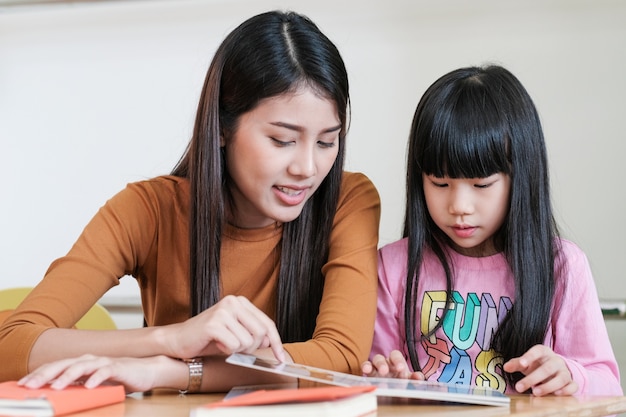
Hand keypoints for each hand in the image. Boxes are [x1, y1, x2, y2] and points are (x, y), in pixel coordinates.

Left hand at [18, 354, 168, 392]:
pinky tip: (88, 386)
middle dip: (46, 374)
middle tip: (30, 385)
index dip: (39, 373)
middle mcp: (90, 360)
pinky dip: (96, 379)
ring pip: (82, 366)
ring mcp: (104, 362)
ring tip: (56, 386)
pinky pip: (105, 372)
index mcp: (82, 362)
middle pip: (64, 364)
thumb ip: (76, 384)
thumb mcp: (93, 383)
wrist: (147, 370)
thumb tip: (54, 393)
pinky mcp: (118, 367)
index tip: (23, 383)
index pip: (56, 366)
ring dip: (67, 376)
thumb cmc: (119, 378)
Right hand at [163, 295, 284, 361]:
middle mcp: (233, 302)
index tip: (282, 358)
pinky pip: (234, 345)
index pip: (267, 323)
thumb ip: (253, 335)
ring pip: (247, 341)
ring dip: (236, 350)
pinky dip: (226, 350)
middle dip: (251, 348)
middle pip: (261, 333)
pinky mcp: (214, 323)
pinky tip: (215, 343)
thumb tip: (269, 341)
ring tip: (222, 343)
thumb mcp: (235, 334)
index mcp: (241, 302)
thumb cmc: (208, 338)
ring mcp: (223, 311)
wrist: (178, 339)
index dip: (276, 342)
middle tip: (235, 348)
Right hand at [361, 350, 423, 379]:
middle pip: (382, 358)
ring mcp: (375, 368)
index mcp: (395, 362)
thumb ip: (414, 378)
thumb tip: (419, 377)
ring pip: (373, 361)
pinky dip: (365, 366)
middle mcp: (385, 363)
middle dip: (383, 364)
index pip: (395, 355)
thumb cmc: (401, 381)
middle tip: (385, 371)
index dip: (397, 360)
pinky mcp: (369, 374)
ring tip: (374, 371)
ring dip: (374, 365)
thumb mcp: (408, 380)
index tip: (400, 368)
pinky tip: (364, 370)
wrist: (393, 390)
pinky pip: (365, 366)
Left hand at [503, 344, 577, 395]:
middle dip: (533, 378)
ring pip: (560, 378)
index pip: (537, 351)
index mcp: (544, 352)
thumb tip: (506, 367)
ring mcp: (565, 371)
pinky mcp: (571, 382)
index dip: (529, 357)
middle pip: (547, 368)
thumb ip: (516, 364)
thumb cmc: (538, 364)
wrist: (555, 368)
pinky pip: (572, 386)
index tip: (521, 364)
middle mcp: (556, 361)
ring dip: (548, 386)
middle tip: (519, 387)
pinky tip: (556, 394)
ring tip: (535, 392)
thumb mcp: (526, 362)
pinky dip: (565, 391)